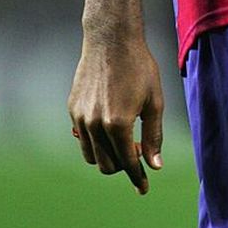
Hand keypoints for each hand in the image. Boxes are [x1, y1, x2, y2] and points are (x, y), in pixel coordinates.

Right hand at [67, 35, 164, 192]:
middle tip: (138, 149)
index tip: (143, 189)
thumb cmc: (139, 66)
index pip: (127, 163)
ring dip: (107, 155)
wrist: (111, 38)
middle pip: (107, 165)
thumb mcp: (154, 100)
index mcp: (118, 124)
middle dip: (123, 165)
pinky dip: (95, 140)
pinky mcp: (73, 109)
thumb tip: (154, 165)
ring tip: (123, 138)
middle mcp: (95, 125)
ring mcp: (81, 118)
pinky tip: (109, 123)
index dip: (137, 177)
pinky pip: (82, 137)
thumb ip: (154, 135)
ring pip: (92, 156)